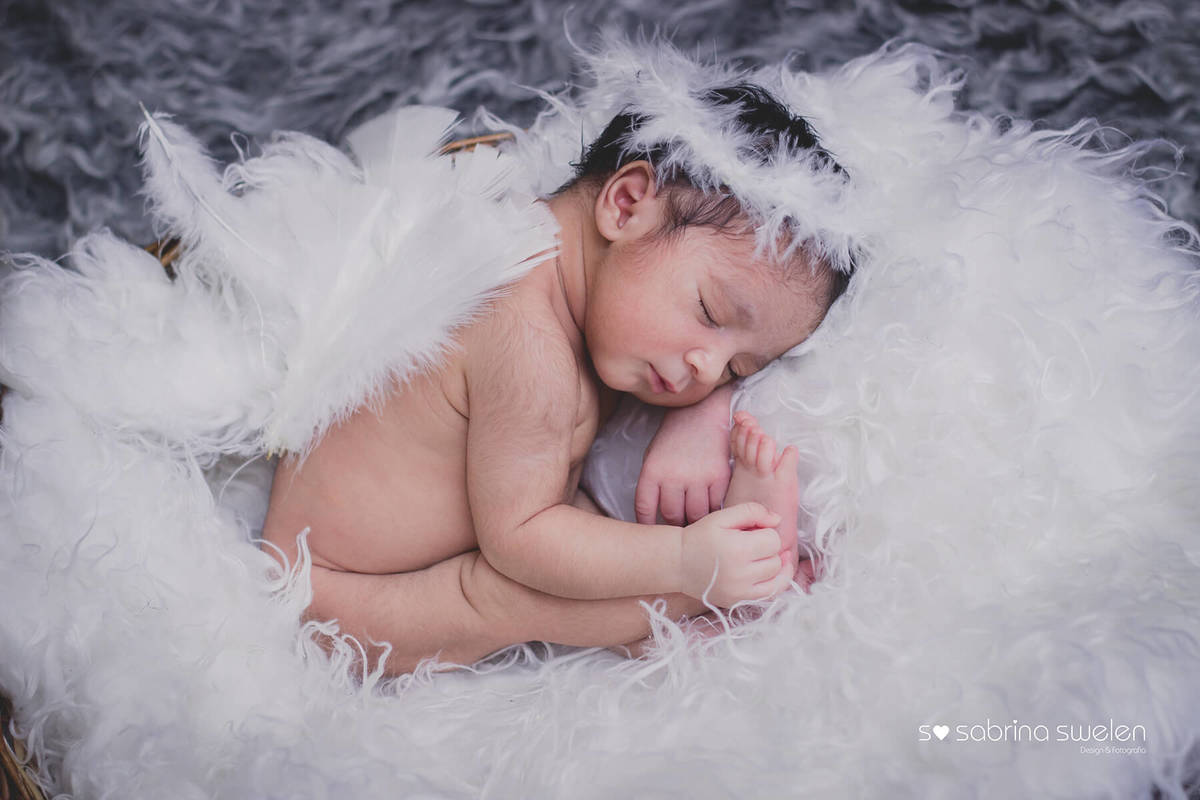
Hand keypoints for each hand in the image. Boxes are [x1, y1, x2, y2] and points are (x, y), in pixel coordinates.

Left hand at [636, 391, 732, 524]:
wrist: (703, 413)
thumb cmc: (675, 436)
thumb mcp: (654, 455)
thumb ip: (652, 483)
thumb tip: (653, 515)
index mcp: (653, 470)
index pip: (645, 508)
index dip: (647, 524)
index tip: (652, 531)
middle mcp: (674, 476)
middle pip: (672, 516)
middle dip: (675, 524)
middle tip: (679, 526)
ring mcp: (698, 478)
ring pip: (695, 515)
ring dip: (695, 520)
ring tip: (695, 519)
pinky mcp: (720, 477)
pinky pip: (715, 506)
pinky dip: (713, 511)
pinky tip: (712, 509)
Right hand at [679, 502, 792, 606]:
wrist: (677, 562)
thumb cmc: (700, 536)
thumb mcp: (722, 516)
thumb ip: (753, 511)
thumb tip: (778, 520)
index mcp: (738, 549)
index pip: (774, 541)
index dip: (766, 533)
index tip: (752, 532)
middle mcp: (741, 574)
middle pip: (776, 561)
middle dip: (769, 550)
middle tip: (753, 545)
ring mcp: (739, 592)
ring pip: (777, 581)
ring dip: (774, 568)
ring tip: (765, 559)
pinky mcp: (736, 602)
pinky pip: (768, 596)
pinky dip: (772, 584)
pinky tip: (766, 574)